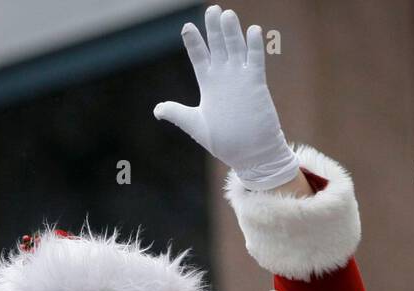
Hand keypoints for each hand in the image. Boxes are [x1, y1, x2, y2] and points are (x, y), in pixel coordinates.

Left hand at [153, 5, 298, 189]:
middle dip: (213, 28)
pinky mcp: (256, 84)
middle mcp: (224, 77)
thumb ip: (177, 113)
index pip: (200, 57)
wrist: (250, 154)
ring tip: (226, 14)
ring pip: (235, 48)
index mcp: (209, 84)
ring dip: (231, 32)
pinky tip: (252, 30)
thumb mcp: (196, 125)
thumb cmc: (224, 142)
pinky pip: (255, 61)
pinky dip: (254, 46)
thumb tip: (157, 110)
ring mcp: (240, 78)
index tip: (186, 27)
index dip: (194, 42)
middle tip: (212, 9)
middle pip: (218, 46)